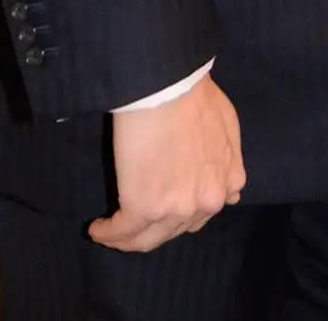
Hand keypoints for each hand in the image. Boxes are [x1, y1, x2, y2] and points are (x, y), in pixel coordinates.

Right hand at [88, 76, 245, 252]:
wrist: (170, 88)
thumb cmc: (195, 96)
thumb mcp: (227, 127)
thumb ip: (226, 158)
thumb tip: (223, 180)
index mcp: (229, 181)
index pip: (202, 213)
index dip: (179, 212)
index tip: (161, 208)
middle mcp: (208, 202)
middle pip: (175, 230)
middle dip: (154, 228)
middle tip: (132, 223)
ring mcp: (177, 209)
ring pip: (148, 239)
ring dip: (127, 238)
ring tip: (110, 230)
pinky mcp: (144, 208)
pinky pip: (122, 232)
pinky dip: (108, 234)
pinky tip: (98, 228)